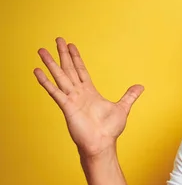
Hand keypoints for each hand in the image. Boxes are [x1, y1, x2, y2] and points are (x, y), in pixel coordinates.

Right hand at [34, 37, 143, 158]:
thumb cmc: (109, 130)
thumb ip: (129, 96)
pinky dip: (46, 82)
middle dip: (63, 54)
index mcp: (90, 93)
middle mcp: (79, 94)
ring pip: (60, 77)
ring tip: (41, 50)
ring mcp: (72, 99)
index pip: (81, 71)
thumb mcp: (123, 108)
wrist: (102, 144)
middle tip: (57, 39)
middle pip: (69, 69)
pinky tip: (37, 71)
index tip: (71, 45)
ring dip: (51, 64)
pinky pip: (55, 92)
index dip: (76, 58)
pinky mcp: (67, 107)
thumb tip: (140, 87)